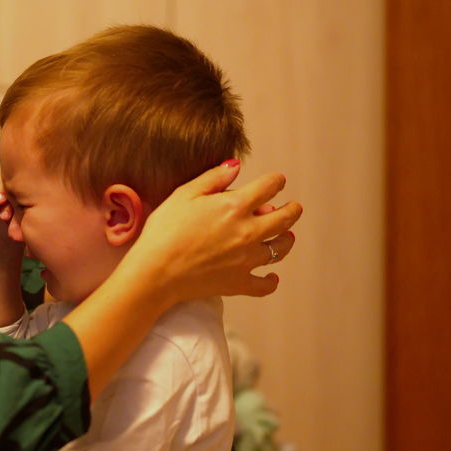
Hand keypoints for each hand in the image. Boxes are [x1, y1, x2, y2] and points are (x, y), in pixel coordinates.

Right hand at [0, 175, 22, 259]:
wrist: (1, 245)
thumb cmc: (15, 233)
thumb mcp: (21, 224)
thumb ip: (21, 215)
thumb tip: (20, 211)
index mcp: (17, 194)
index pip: (15, 185)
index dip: (11, 191)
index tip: (7, 203)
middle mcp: (3, 191)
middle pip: (1, 180)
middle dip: (0, 189)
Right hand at [122, 160, 301, 301]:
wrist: (155, 272)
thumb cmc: (164, 230)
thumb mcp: (183, 195)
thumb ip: (212, 179)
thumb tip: (236, 166)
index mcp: (235, 206)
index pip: (268, 187)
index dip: (276, 181)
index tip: (278, 181)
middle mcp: (248, 232)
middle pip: (283, 219)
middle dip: (292, 210)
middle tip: (294, 207)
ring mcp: (246, 259)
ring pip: (279, 249)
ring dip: (287, 239)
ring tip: (287, 236)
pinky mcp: (239, 282)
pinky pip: (264, 285)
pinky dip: (271, 281)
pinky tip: (271, 276)